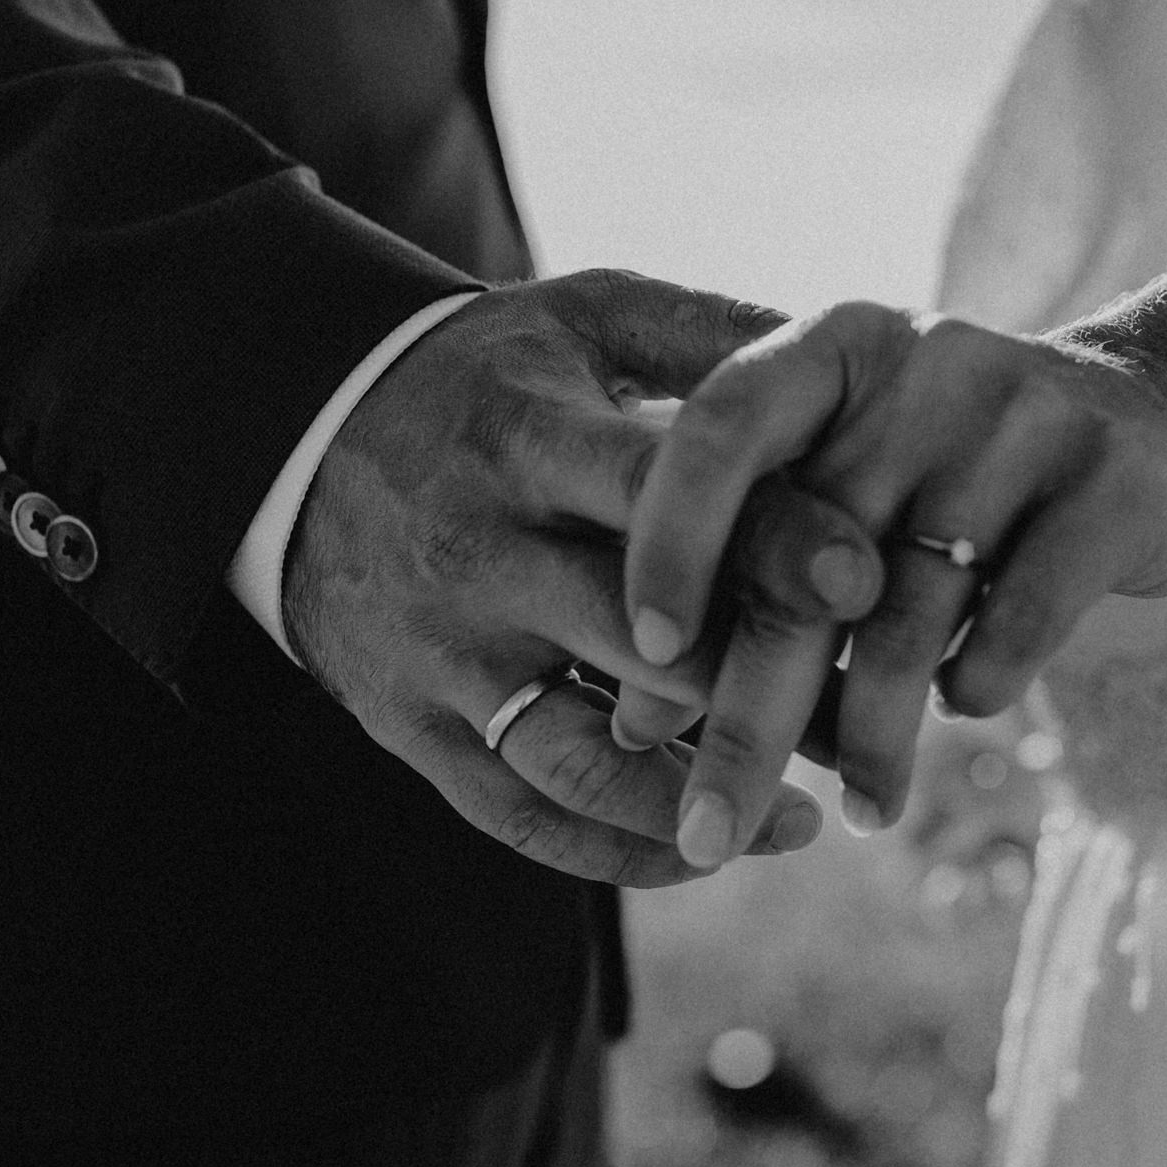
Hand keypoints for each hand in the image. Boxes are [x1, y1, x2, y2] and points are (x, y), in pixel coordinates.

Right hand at [287, 270, 885, 886]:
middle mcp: (478, 554)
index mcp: (527, 440)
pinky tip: (708, 851)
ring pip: (583, 756)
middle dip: (762, 690)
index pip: (658, 497)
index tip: (866, 583)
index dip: (767, 540)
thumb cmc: (486, 377)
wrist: (297, 435)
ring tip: (806, 817)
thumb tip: (859, 343)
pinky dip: (619, 851)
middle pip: (638, 642)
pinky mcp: (412, 727)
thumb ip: (709, 332)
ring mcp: (442, 654)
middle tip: (868, 723)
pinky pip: (524, 816)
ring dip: (700, 797)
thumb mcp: (580, 315)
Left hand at [622, 304, 1166, 861]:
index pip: (720, 428)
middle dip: (749, 716)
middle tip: (707, 834)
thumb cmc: (954, 471)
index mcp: (832, 350)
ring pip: (908, 617)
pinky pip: (1020, 623)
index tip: (647, 658)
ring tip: (857, 811)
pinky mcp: (1112, 488)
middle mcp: (920, 367)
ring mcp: (1023, 421)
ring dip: (869, 740)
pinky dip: (976, 687)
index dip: (669, 542)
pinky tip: (960, 712)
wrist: (1158, 419)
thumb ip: (751, 564)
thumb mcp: (854, 472)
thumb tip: (633, 728)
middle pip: (805, 566)